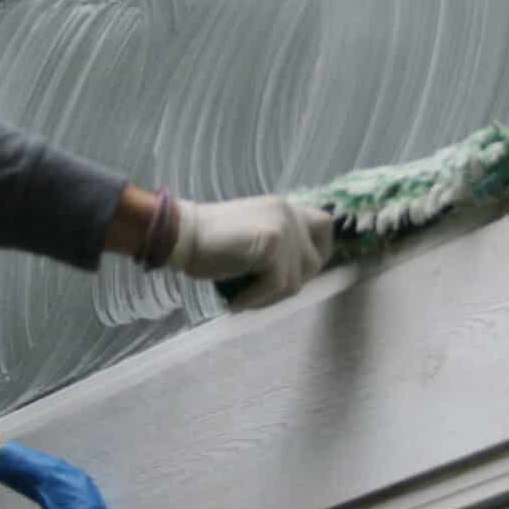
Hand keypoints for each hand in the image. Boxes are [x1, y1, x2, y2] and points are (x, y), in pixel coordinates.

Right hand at [170, 196, 334, 309]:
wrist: (183, 234)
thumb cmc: (210, 241)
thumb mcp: (254, 235)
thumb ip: (279, 244)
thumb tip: (298, 274)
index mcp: (285, 208)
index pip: (325, 226)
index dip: (319, 252)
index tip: (299, 272)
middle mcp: (289, 214)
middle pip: (315, 262)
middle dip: (292, 283)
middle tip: (262, 291)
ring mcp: (283, 229)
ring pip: (295, 282)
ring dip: (269, 297)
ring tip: (243, 296)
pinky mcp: (272, 245)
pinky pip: (276, 286)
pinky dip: (255, 299)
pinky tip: (235, 301)